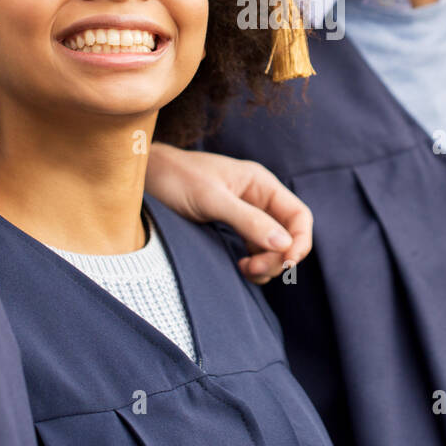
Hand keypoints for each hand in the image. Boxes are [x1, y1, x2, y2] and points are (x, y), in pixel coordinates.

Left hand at [145, 143, 311, 283]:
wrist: (145, 176)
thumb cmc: (176, 178)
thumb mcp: (212, 199)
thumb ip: (247, 220)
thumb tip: (283, 244)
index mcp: (260, 183)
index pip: (298, 215)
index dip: (299, 241)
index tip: (285, 263)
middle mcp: (258, 198)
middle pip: (288, 235)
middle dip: (278, 257)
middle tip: (252, 269)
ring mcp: (246, 213)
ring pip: (273, 246)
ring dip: (266, 263)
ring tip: (244, 269)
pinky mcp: (231, 226)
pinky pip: (255, 248)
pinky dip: (254, 263)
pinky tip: (240, 266)